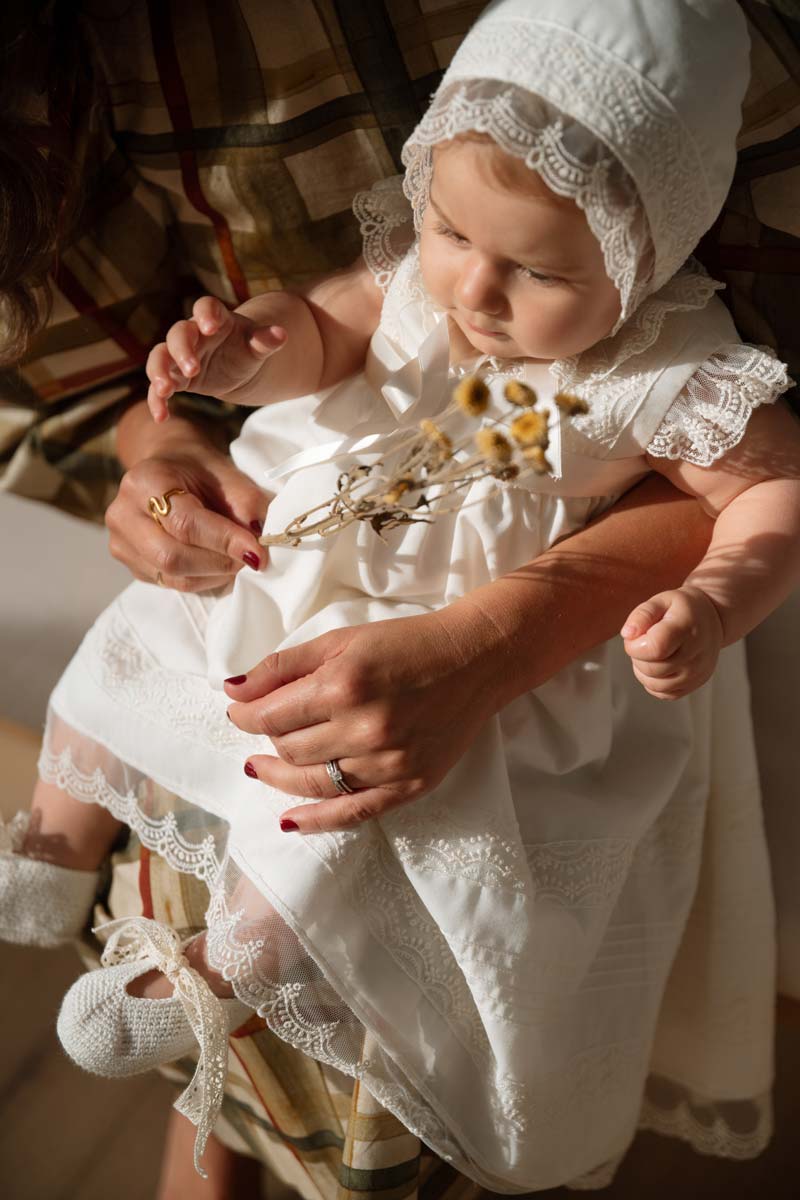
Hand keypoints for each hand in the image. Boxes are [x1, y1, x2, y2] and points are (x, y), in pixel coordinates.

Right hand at [107, 440, 268, 591]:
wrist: (167, 471)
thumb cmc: (198, 470)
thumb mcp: (226, 473)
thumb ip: (245, 502)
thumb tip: (260, 538)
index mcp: (144, 481)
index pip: (184, 522)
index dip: (224, 540)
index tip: (257, 551)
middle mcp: (123, 514)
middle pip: (172, 557)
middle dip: (220, 563)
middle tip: (251, 558)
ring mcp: (121, 543)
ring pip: (173, 577)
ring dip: (215, 574)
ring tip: (237, 560)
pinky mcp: (131, 565)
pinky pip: (171, 584)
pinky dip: (203, 579)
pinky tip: (217, 564)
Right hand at [146, 296, 286, 421]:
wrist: (236, 364)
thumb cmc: (246, 348)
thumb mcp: (257, 345)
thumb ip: (265, 340)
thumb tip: (282, 334)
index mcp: (215, 319)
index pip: (205, 307)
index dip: (205, 314)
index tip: (210, 327)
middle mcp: (192, 334)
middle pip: (178, 334)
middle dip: (182, 350)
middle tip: (194, 369)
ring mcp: (179, 355)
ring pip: (160, 357)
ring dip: (160, 372)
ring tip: (166, 390)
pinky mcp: (176, 377)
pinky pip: (159, 386)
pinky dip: (157, 400)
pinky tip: (161, 417)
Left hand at [225, 609, 502, 832]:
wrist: (474, 661)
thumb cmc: (405, 643)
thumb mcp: (341, 640)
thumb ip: (284, 665)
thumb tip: (233, 690)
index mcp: (343, 686)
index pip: (271, 715)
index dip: (246, 715)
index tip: (239, 711)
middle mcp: (364, 730)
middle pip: (290, 749)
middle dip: (268, 739)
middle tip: (264, 728)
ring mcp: (388, 763)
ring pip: (313, 783)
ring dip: (279, 777)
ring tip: (260, 768)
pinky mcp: (409, 785)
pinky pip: (353, 814)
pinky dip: (316, 820)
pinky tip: (289, 821)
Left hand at [620, 585, 723, 699]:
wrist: (712, 621)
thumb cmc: (683, 610)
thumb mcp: (661, 601)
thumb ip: (642, 615)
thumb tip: (628, 634)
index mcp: (687, 628)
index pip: (655, 648)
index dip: (635, 646)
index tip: (635, 637)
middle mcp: (696, 653)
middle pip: (653, 669)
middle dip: (637, 657)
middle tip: (643, 642)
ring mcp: (697, 672)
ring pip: (656, 685)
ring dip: (643, 671)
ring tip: (650, 654)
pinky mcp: (695, 684)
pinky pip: (664, 694)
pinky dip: (653, 683)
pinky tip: (658, 666)